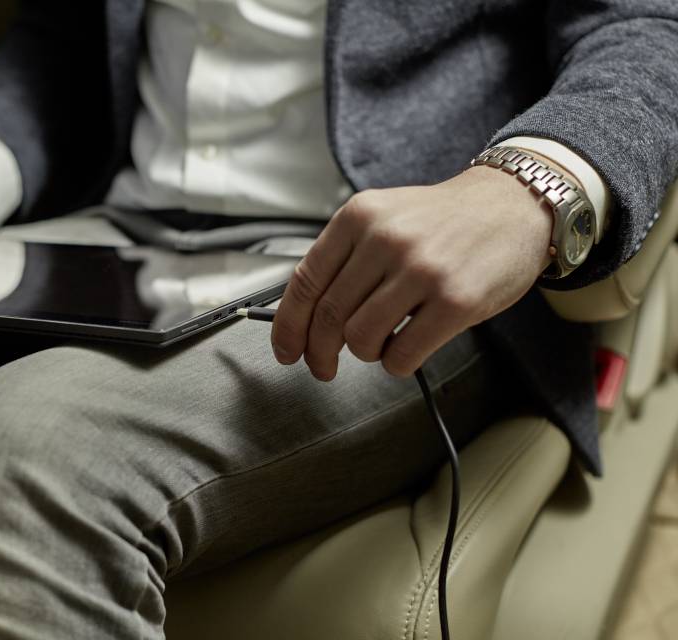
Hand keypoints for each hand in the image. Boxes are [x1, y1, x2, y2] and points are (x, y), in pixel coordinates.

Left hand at [271, 166, 554, 378]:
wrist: (515, 205)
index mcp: (359, 217)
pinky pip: (401, 355)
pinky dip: (396, 363)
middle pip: (327, 317)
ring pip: (361, 340)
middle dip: (319, 353)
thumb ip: (345, 258)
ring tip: (383, 342)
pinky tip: (408, 347)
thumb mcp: (384, 217)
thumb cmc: (445, 221)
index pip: (304, 282)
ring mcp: (421, 270)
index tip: (286, 350)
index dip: (288, 327)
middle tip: (324, 367)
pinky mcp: (455, 301)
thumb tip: (303, 316)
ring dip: (366, 354)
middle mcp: (385, 239)